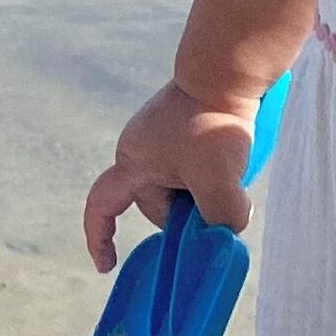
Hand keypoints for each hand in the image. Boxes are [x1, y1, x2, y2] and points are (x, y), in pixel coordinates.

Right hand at [82, 78, 264, 270]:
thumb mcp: (219, 182)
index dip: (100, 238)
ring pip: (181, 187)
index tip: (109, 265)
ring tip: (231, 175)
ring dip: (204, 192)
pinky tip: (235, 161)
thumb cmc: (213, 123)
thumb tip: (223, 235)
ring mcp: (163, 137)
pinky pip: (196, 167)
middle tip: (219, 203)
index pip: (102, 207)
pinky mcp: (186, 127)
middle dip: (187, 213)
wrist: (230, 70)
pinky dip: (214, 174)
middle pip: (158, 204)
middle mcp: (140, 151)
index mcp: (132, 163)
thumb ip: (219, 220)